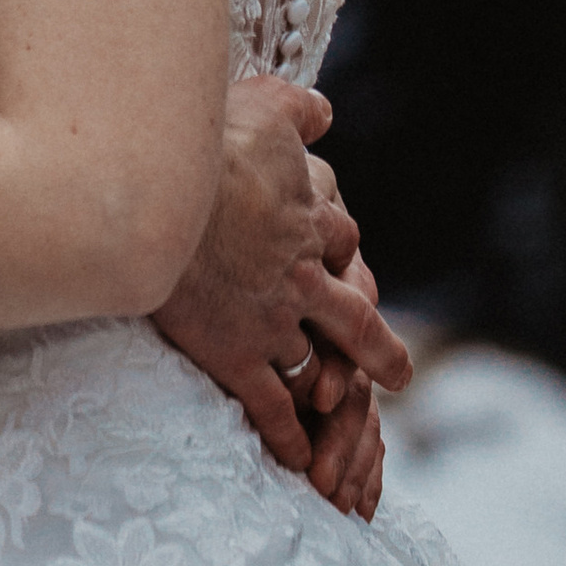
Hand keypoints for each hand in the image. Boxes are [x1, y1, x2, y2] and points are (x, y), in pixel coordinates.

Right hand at [151, 77, 410, 513]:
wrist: (168, 196)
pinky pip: (272, 406)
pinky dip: (289, 436)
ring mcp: (272, 322)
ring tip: (344, 418)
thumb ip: (298, 109)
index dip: (341, 252)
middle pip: (354, 320)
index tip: (341, 260)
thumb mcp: (265, 106)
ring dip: (333, 395)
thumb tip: (325, 110)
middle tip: (397, 372)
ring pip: (318, 370)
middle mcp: (302, 279)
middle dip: (377, 348)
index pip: (340, 243)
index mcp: (309, 221)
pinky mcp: (235, 355)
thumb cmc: (212, 142)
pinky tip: (298, 459)